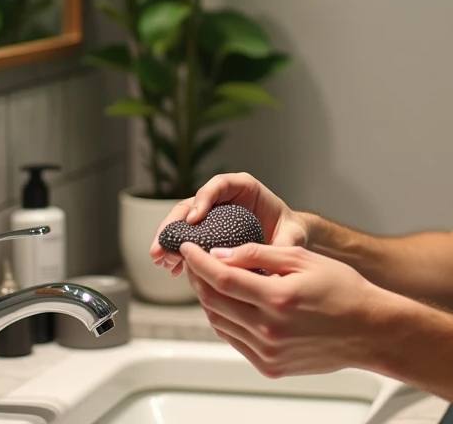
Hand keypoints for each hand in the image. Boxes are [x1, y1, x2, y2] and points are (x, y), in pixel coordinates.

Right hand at [150, 172, 308, 276]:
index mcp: (245, 188)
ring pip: (183, 222)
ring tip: (161, 259)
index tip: (194, 220)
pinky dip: (178, 252)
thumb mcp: (292, 237)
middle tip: (163, 245)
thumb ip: (283, 245)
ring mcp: (213, 216)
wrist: (287, 241)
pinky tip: (171, 269)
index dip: (204, 199)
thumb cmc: (290, 233)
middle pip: (192, 203)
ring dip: (169, 240)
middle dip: (174, 224)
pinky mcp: (208, 234)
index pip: (219, 185)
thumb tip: (270, 264)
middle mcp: (224, 199)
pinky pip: (187, 239)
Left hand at [180, 241, 392, 377]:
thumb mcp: (302, 259)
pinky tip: (230, 304)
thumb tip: (220, 254)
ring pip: (220, 323)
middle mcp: (269, 330)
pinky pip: (234, 341)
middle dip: (199, 277)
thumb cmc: (343, 290)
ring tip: (211, 280)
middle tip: (196, 261)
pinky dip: (225, 320)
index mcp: (278, 299)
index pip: (221, 278)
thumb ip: (258, 255)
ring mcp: (268, 352)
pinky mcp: (270, 366)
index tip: (188, 248)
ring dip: (209, 299)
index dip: (199, 261)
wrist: (369, 330)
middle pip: (214, 301)